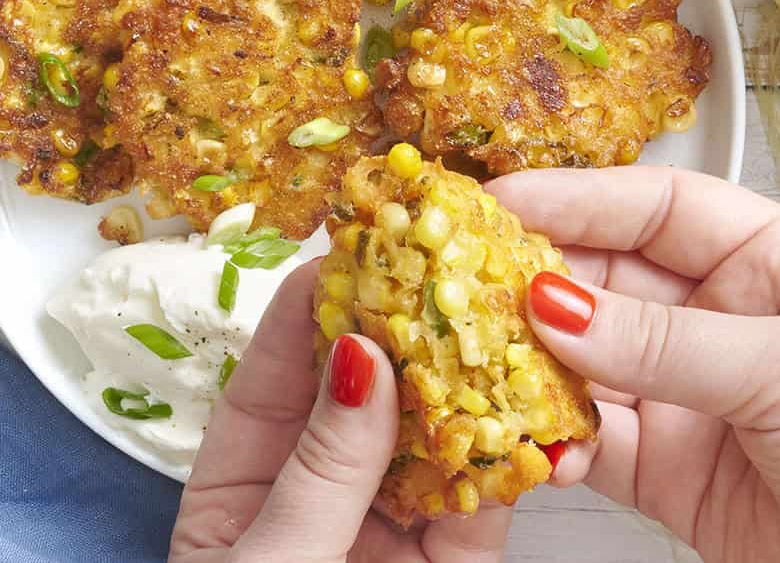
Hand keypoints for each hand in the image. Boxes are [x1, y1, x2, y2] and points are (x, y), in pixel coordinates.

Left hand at [169, 260, 513, 562]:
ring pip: (435, 435)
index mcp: (244, 477)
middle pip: (367, 389)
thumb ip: (320, 474)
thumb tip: (364, 359)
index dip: (314, 304)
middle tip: (447, 258)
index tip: (355, 248)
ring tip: (505, 314)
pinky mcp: (451, 562)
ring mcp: (389, 524)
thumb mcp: (266, 562)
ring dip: (473, 380)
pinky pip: (484, 501)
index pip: (279, 369)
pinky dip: (514, 457)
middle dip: (407, 326)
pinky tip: (535, 409)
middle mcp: (321, 488)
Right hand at [487, 166, 779, 562]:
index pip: (656, 207)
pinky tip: (538, 440)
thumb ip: (666, 341)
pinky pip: (589, 440)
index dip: (575, 198)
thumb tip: (554, 306)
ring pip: (584, 359)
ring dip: (531, 362)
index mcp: (770, 262)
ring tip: (483, 360)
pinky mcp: (666, 468)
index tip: (499, 201)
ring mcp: (688, 393)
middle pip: (606, 278)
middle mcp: (721, 318)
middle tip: (468, 282)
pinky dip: (554, 440)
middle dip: (536, 281)